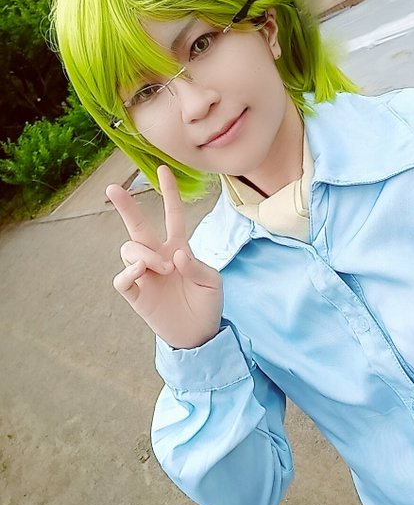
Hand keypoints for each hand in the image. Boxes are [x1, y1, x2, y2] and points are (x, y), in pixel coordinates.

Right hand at [106, 165, 222, 348]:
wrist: (198, 334)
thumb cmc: (207, 304)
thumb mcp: (211, 282)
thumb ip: (195, 265)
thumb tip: (175, 254)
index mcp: (178, 248)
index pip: (172, 215)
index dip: (169, 193)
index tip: (163, 169)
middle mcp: (158, 256)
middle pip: (137, 225)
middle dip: (126, 206)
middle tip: (112, 188)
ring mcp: (145, 274)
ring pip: (130, 249)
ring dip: (145, 254)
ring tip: (163, 269)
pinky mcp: (136, 293)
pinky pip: (122, 277)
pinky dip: (129, 271)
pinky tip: (142, 272)